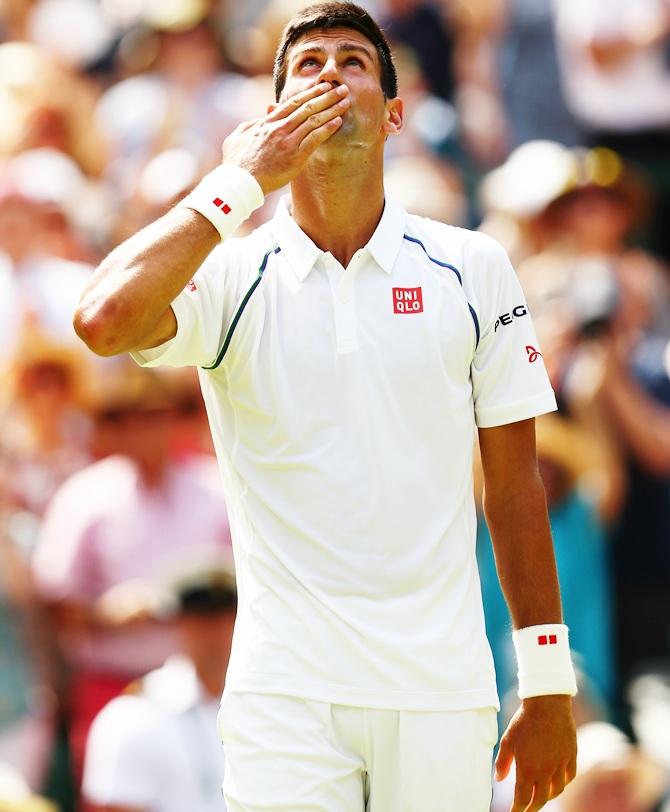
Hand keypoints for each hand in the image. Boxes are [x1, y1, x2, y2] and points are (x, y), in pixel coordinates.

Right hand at [221, 82, 350, 193]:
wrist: (240, 182)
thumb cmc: (236, 163)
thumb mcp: (237, 137)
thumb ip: (250, 125)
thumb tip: (260, 118)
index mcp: (267, 123)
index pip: (292, 103)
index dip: (309, 93)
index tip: (322, 87)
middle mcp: (279, 128)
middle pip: (307, 107)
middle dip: (326, 96)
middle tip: (341, 88)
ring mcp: (288, 141)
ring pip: (313, 120)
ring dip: (332, 109)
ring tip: (345, 101)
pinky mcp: (295, 156)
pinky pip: (314, 139)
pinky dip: (327, 128)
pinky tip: (338, 121)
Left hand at [495, 695, 576, 810]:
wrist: (547, 705)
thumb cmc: (524, 721)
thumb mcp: (508, 740)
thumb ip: (503, 762)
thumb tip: (499, 779)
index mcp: (527, 769)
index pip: (522, 798)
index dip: (517, 809)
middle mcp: (546, 772)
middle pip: (540, 799)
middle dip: (531, 808)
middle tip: (525, 810)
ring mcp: (560, 765)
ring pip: (556, 791)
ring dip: (547, 797)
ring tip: (540, 796)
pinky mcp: (571, 756)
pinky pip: (569, 777)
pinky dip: (562, 783)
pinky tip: (556, 782)